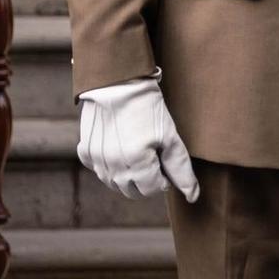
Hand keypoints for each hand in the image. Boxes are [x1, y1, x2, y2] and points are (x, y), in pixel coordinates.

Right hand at [78, 74, 199, 201]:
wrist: (117, 81)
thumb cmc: (147, 107)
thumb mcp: (170, 136)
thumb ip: (181, 169)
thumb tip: (193, 197)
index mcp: (136, 165)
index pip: (153, 190)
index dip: (163, 176)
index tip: (164, 157)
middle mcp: (113, 168)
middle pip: (133, 191)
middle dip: (146, 179)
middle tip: (152, 155)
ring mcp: (96, 161)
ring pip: (114, 183)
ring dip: (127, 174)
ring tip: (135, 148)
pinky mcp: (85, 152)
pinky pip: (99, 169)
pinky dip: (109, 164)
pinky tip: (118, 145)